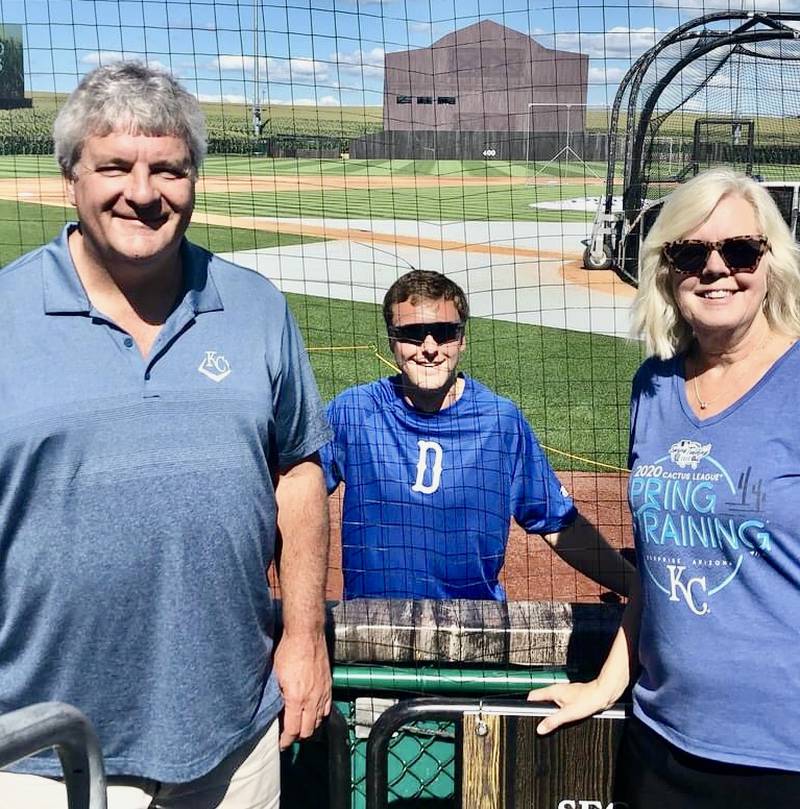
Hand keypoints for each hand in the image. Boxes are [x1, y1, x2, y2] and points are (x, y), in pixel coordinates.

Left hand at [273, 631, 331, 749]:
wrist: (306, 633)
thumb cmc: (288, 650)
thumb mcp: (275, 675)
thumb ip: (276, 696)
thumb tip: (272, 710)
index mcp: (296, 699)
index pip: (293, 731)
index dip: (285, 741)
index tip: (280, 744)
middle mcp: (312, 699)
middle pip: (308, 730)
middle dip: (297, 737)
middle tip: (288, 736)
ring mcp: (323, 692)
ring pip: (319, 721)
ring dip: (309, 726)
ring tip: (299, 725)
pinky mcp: (329, 684)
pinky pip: (327, 707)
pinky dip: (319, 714)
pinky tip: (312, 712)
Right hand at [527, 680, 612, 734]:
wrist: (603, 694)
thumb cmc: (588, 700)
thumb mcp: (568, 714)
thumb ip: (552, 721)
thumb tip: (540, 728)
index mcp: (553, 691)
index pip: (533, 695)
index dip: (527, 705)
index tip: (525, 714)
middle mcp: (557, 690)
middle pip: (541, 699)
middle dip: (539, 710)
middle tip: (539, 722)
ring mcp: (565, 693)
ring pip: (551, 701)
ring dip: (550, 711)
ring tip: (552, 722)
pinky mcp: (572, 696)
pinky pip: (561, 703)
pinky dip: (559, 710)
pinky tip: (565, 718)